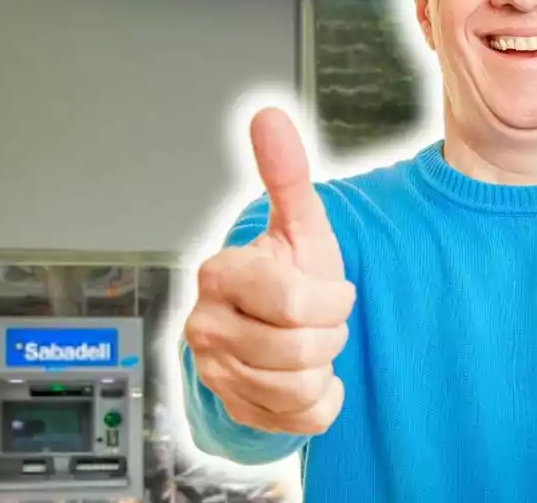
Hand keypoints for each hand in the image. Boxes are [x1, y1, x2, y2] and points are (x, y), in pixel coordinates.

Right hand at [183, 107, 355, 434]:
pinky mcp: (231, 408)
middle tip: (320, 319)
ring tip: (311, 342)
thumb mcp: (298, 224)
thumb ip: (286, 173)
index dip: (330, 300)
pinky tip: (308, 376)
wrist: (275, 326)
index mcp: (219, 275)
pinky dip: (318, 401)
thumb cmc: (288, 271)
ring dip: (322, 366)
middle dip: (327, 334)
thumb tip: (269, 116)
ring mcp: (214, 371)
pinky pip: (298, 420)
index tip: (331, 288)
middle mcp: (205, 325)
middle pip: (297, 350)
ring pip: (296, 388)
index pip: (291, 303)